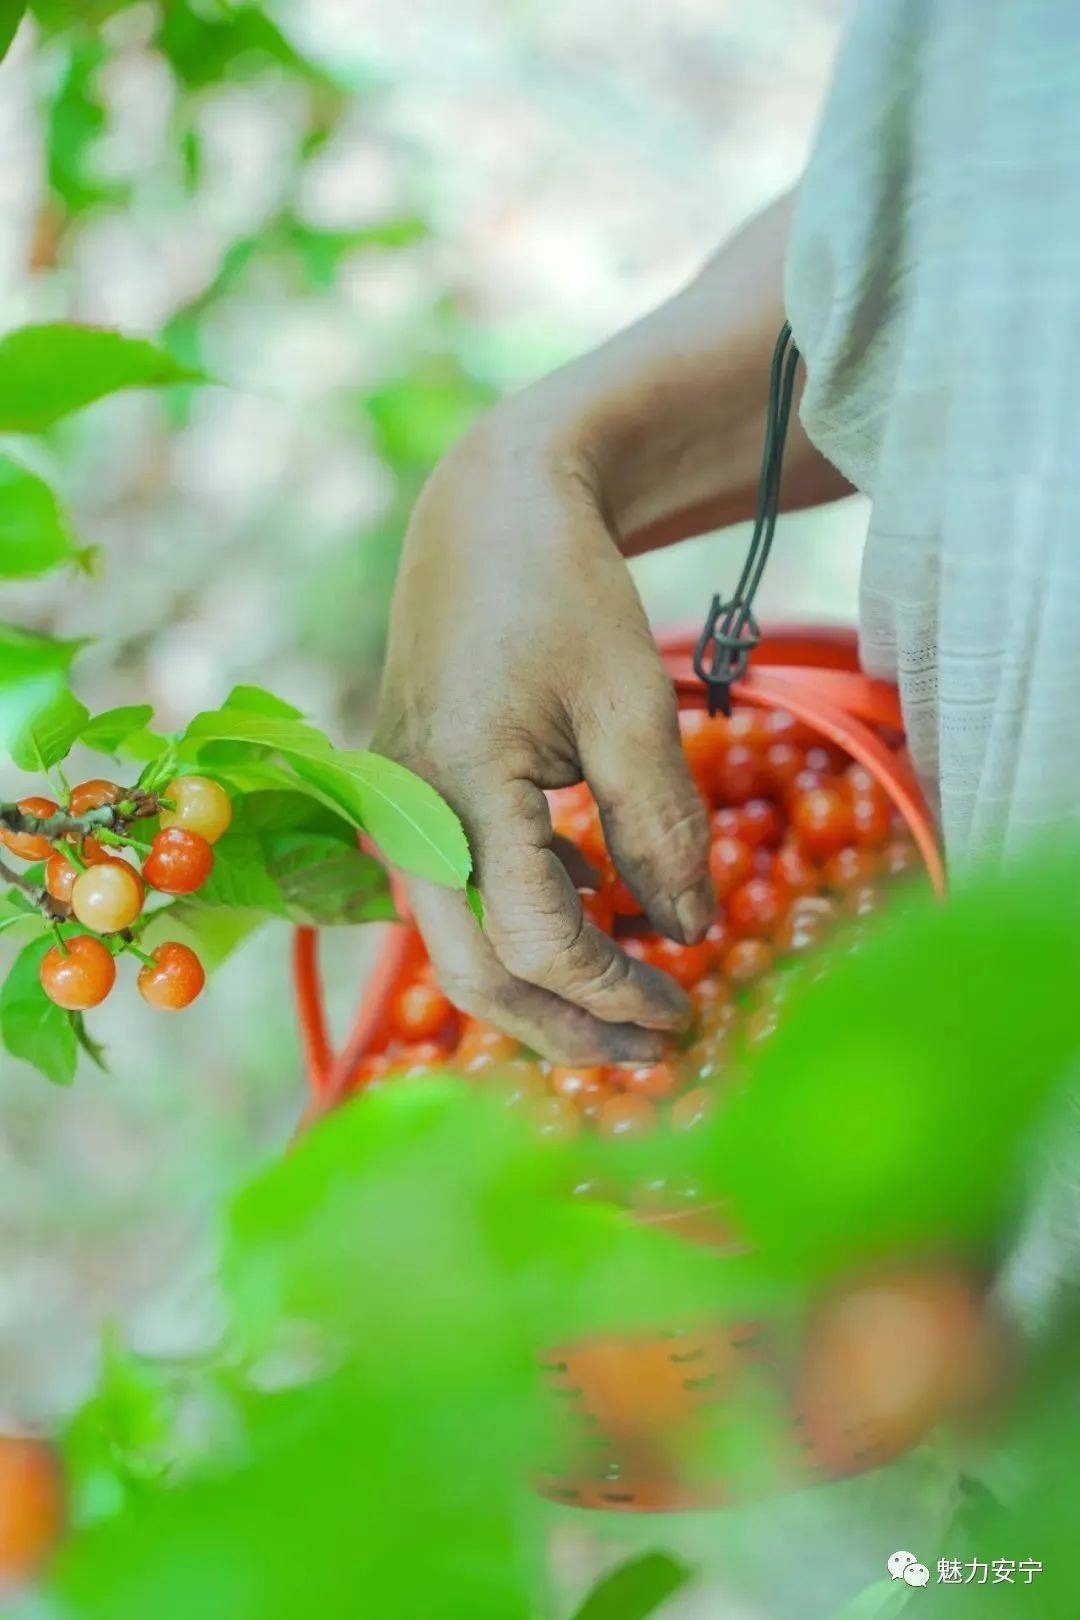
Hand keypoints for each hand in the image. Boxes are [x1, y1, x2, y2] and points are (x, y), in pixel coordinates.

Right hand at [373, 401, 713, 1062]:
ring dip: (540, 991)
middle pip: (473, 973)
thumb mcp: (631, 699)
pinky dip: (522, 928)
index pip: (531, 941)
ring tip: (626, 1010)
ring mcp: (399, 812)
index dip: (613, 990)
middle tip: (651, 1057)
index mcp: (456, 789)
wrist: (487, 511)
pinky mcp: (411, 802)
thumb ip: (659, 825)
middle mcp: (407, 816)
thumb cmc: (564, 591)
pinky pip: (457, 894)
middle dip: (564, 1029)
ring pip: (458, 945)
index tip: (687, 1005)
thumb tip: (690, 932)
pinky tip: (590, 914)